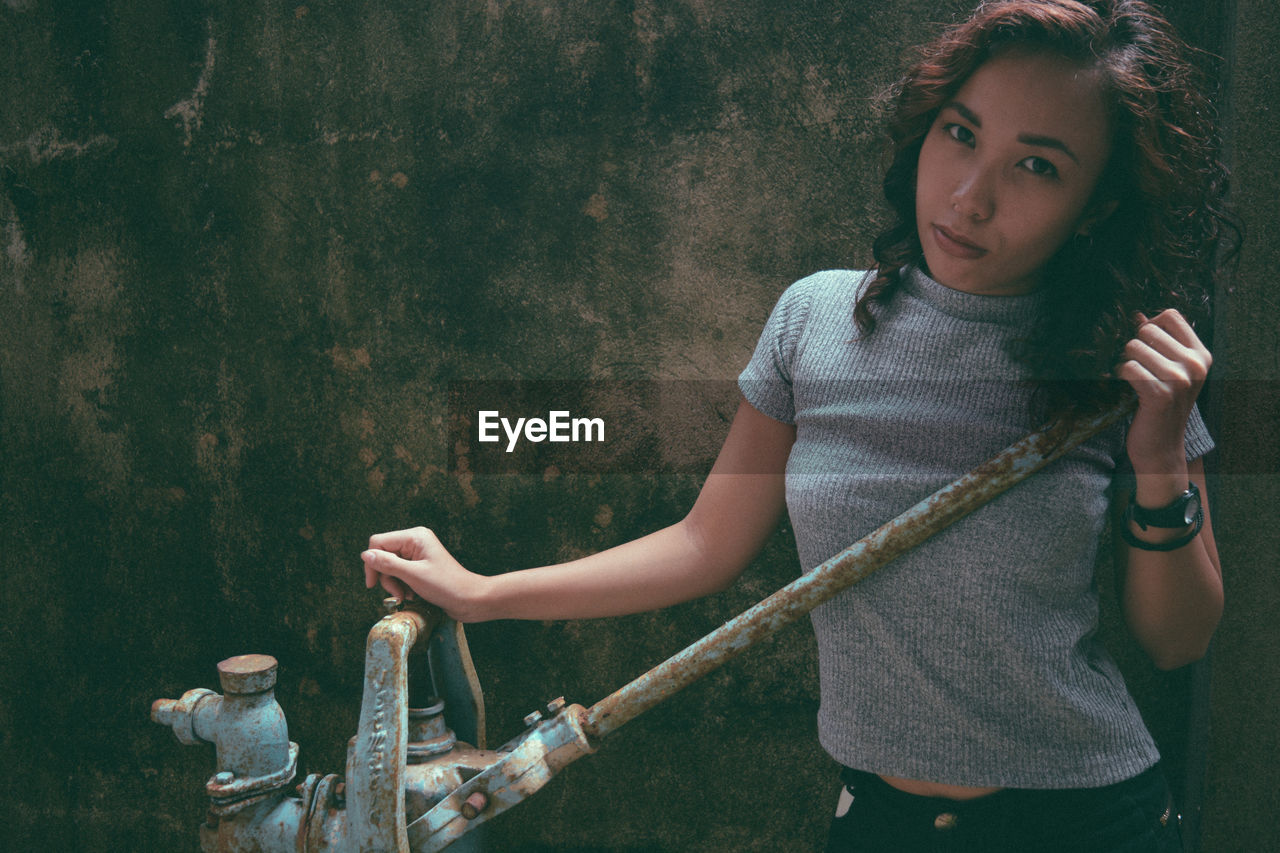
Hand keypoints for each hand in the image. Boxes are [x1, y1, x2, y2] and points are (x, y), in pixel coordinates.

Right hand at [361, 527, 488, 621]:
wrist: (469, 599)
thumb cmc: (448, 586)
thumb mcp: (413, 576)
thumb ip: (388, 564)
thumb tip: (366, 555)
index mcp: (415, 536)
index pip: (378, 542)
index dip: (372, 563)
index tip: (372, 584)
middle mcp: (415, 541)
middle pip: (383, 556)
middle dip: (387, 577)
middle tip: (397, 593)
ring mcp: (417, 554)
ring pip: (390, 567)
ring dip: (394, 584)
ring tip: (407, 596)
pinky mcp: (419, 566)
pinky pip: (400, 574)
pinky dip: (402, 586)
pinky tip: (411, 595)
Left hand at [1115, 309, 1210, 473]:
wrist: (1161, 448)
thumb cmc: (1161, 406)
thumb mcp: (1169, 371)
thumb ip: (1158, 343)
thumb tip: (1137, 315)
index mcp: (1201, 355)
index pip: (1170, 315)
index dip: (1150, 324)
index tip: (1146, 344)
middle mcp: (1195, 365)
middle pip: (1148, 329)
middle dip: (1134, 345)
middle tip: (1137, 366)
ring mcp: (1180, 380)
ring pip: (1134, 347)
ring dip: (1125, 361)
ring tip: (1133, 378)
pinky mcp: (1160, 395)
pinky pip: (1128, 368)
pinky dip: (1120, 374)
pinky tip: (1127, 387)